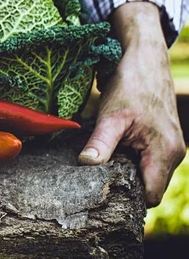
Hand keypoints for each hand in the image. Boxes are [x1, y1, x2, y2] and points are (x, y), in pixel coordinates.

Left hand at [79, 2, 184, 206]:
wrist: (144, 59)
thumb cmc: (131, 85)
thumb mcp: (111, 116)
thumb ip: (101, 143)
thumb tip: (86, 165)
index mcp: (166, 153)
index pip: (150, 196)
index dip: (128, 199)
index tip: (102, 194)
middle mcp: (174, 153)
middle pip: (150, 187)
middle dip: (126, 186)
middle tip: (97, 180)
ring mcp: (170, 146)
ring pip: (148, 173)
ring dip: (127, 171)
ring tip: (104, 163)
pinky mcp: (163, 139)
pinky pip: (148, 160)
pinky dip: (131, 159)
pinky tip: (112, 151)